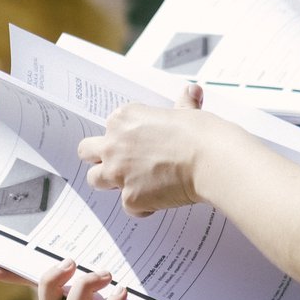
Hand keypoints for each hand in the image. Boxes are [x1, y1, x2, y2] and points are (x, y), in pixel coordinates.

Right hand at [0, 259, 160, 299]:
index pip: (36, 287)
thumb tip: (69, 224)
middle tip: (72, 262)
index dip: (14, 279)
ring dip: (84, 291)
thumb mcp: (117, 259)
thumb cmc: (143, 282)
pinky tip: (122, 293)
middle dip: (53, 284)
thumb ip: (91, 249)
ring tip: (105, 273)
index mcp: (76, 294)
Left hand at [77, 84, 216, 215]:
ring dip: (111, 182)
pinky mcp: (130, 198)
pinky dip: (142, 206)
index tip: (138, 143)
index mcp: (124, 119)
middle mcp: (114, 145)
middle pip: (87, 151)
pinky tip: (160, 200)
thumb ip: (183, 104)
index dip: (123, 137)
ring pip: (95, 179)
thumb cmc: (201, 134)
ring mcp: (119, 173)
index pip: (109, 127)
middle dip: (100, 157)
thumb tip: (191, 92)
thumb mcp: (188, 112)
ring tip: (135, 183)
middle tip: (120, 163)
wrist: (212, 161)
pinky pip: (128, 207)